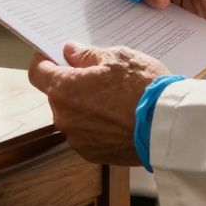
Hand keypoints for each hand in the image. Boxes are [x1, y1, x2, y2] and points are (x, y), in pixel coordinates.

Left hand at [28, 42, 169, 165]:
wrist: (168, 127)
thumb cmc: (142, 87)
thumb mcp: (116, 58)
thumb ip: (86, 55)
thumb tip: (69, 51)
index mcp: (63, 89)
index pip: (37, 73)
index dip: (44, 62)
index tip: (55, 56)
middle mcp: (64, 117)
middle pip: (57, 95)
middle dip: (71, 84)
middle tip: (98, 76)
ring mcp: (77, 139)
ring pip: (73, 116)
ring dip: (84, 106)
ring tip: (114, 99)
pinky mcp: (93, 154)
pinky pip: (87, 134)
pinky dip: (96, 126)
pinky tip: (119, 118)